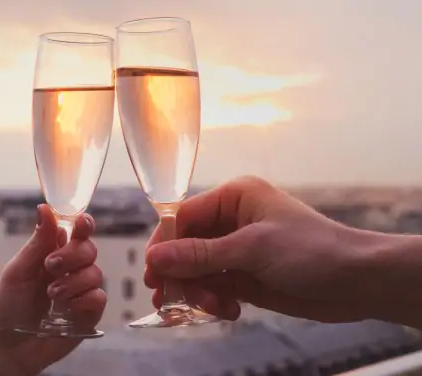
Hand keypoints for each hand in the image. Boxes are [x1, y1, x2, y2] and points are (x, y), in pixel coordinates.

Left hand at [0, 204, 105, 375]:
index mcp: (52, 254)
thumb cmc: (7, 307)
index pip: (75, 232)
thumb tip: (44, 208)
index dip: (83, 224)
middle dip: (72, 255)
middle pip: (88, 249)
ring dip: (72, 282)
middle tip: (50, 266)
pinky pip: (99, 297)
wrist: (7, 346)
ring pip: (95, 273)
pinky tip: (66, 308)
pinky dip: (83, 299)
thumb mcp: (18, 271)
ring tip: (51, 295)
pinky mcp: (88, 315)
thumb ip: (37, 242)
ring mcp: (80, 292)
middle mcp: (70, 271)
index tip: (82, 223)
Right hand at [144, 175, 381, 323]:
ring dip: (198, 291)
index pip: (183, 217)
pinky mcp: (243, 276)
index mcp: (233, 198)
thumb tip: (153, 257)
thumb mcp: (251, 249)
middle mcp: (231, 221)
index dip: (164, 244)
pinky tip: (229, 311)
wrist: (356, 282)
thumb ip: (200, 255)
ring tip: (212, 306)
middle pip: (184, 247)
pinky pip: (212, 288)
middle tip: (170, 298)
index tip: (152, 271)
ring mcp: (236, 250)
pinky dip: (214, 302)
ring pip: (196, 271)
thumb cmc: (311, 250)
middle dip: (180, 274)